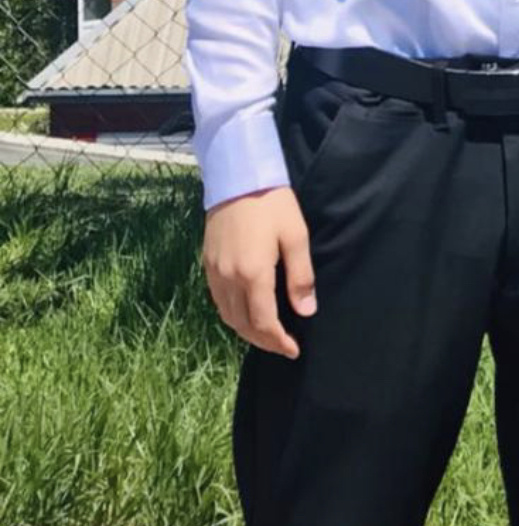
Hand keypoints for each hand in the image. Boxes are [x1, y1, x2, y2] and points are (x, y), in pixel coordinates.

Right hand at [202, 186, 317, 358]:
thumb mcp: (296, 236)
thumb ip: (300, 277)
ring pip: (227, 315)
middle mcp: (229, 278)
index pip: (263, 323)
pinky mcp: (207, 262)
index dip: (278, 342)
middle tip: (282, 347)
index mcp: (253, 274)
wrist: (237, 176)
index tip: (294, 350)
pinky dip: (232, 315)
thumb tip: (305, 312)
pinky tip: (245, 312)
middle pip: (242, 325)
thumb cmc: (272, 204)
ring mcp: (214, 271)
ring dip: (246, 331)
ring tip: (266, 335)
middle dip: (263, 342)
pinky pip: (218, 300)